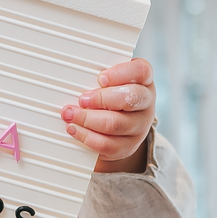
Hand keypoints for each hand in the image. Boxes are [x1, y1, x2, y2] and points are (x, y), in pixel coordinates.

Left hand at [61, 58, 156, 173]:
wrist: (122, 129)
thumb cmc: (114, 97)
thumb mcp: (112, 83)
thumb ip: (100, 80)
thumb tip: (75, 80)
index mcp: (143, 81)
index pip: (141, 71)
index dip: (120, 73)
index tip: (101, 78)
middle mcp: (146, 103)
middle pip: (130, 98)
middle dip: (101, 99)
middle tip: (82, 99)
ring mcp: (140, 127)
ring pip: (116, 124)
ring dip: (88, 119)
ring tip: (70, 114)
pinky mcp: (128, 147)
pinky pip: (107, 144)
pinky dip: (86, 137)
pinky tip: (74, 129)